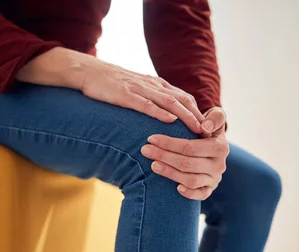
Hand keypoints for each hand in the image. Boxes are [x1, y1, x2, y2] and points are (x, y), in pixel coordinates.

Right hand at [18, 48, 203, 131]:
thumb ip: (152, 101)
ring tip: (197, 128)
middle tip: (209, 132)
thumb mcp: (137, 91)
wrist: (89, 72)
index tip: (208, 127)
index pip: (184, 98)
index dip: (198, 112)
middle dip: (198, 116)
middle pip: (182, 100)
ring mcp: (140, 89)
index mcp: (156, 85)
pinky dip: (160, 112)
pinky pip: (146, 104)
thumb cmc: (112, 85)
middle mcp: (153, 86)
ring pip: (169, 102)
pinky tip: (169, 120)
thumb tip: (166, 117)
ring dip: (186, 116)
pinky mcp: (126, 95)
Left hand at [141, 109, 228, 199]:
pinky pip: (200, 195)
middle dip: (164, 156)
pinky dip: (189, 193)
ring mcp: (214, 179)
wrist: (214, 144)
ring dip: (169, 173)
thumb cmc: (208, 128)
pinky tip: (175, 188)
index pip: (191, 147)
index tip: (151, 138)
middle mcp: (219, 164)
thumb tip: (204, 126)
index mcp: (220, 146)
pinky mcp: (210, 189)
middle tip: (145, 150)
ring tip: (152, 164)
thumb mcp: (215, 117)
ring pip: (191, 180)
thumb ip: (215, 117)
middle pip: (187, 164)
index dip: (169, 144)